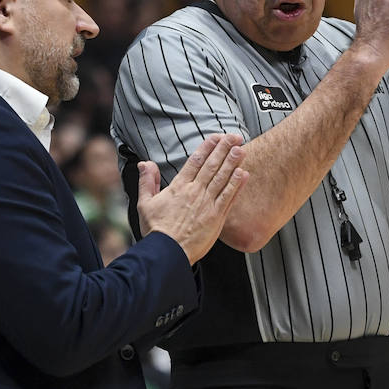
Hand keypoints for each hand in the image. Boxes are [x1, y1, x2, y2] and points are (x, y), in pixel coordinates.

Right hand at [137, 133, 248, 264]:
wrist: (167, 252)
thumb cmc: (156, 231)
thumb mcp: (145, 204)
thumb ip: (147, 182)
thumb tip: (145, 164)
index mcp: (178, 187)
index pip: (195, 161)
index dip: (207, 147)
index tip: (216, 137)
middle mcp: (194, 192)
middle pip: (212, 166)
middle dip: (224, 149)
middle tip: (234, 137)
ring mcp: (207, 204)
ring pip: (222, 178)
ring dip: (233, 162)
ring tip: (241, 149)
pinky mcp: (216, 217)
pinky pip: (228, 197)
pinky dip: (237, 185)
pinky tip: (244, 173)